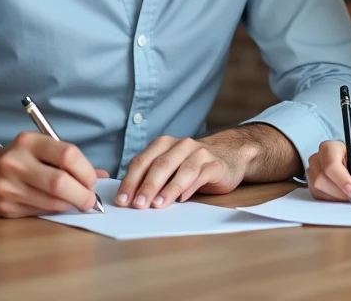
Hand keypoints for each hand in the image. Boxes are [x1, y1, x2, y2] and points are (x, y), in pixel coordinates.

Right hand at [0, 132, 109, 217]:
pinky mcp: (4, 207)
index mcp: (28, 141)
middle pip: (59, 182)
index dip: (86, 171)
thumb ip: (71, 160)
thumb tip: (102, 176)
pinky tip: (56, 205)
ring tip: (76, 202)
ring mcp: (7, 186)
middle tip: (91, 200)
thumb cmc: (21, 160)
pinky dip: (53, 211)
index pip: (67, 154)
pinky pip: (39, 212)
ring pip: (50, 201)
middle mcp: (15, 162)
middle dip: (82, 195)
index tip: (93, 181)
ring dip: (69, 204)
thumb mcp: (42, 150)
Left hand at [115, 135, 246, 208]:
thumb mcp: (169, 169)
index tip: (122, 201)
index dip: (130, 181)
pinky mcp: (215, 165)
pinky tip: (182, 199)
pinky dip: (190, 187)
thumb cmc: (191, 167)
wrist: (228, 157)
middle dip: (147, 186)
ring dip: (168, 189)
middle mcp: (181, 145)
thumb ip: (152, 179)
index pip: (142, 162)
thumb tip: (129, 200)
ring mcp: (200, 153)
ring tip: (158, 205)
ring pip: (182, 170)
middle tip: (137, 205)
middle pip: (160, 165)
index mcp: (163, 144)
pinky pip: (202, 174)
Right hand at [306, 140, 350, 200]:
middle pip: (321, 178)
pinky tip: (342, 195)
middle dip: (339, 191)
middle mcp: (319, 157)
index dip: (341, 179)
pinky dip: (331, 199)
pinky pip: (317, 195)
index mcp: (333, 147)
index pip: (330, 164)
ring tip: (350, 193)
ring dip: (335, 196)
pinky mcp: (313, 183)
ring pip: (317, 188)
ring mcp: (314, 170)